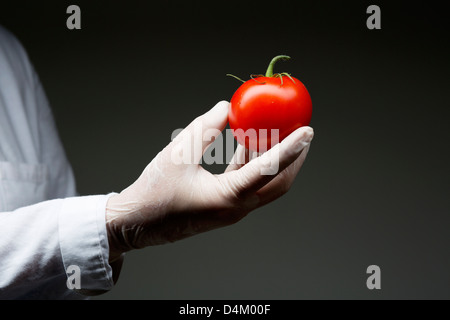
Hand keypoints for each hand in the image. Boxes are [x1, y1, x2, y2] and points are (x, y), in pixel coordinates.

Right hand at [105, 101, 313, 261]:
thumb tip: (225, 107)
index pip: (268, 170)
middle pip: (278, 183)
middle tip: (304, 135)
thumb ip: (205, 128)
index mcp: (227, 198)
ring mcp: (231, 210)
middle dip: (294, 159)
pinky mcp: (223, 207)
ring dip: (273, 160)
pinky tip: (248, 144)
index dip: (291, 148)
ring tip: (279, 134)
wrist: (136, 223)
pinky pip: (246, 185)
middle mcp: (236, 208)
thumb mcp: (177, 153)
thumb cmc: (153, 192)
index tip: (308, 131)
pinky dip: (252, 165)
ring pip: (263, 184)